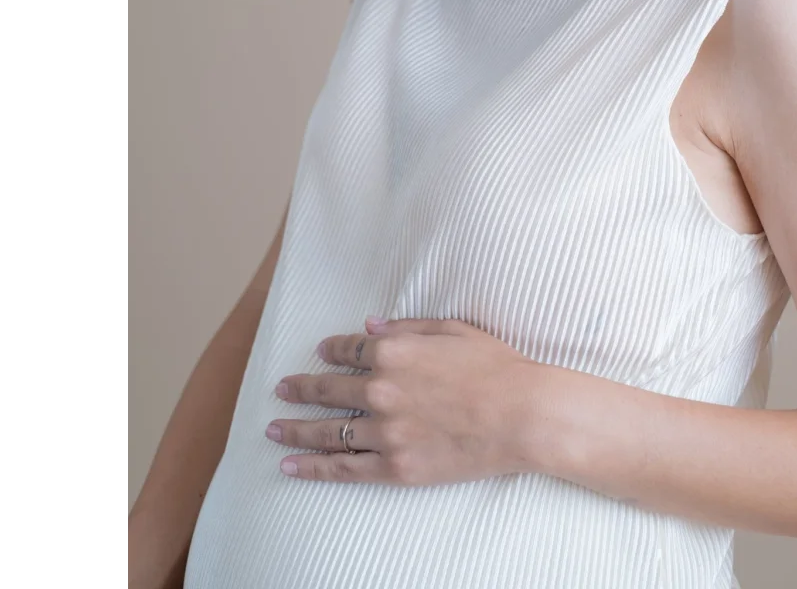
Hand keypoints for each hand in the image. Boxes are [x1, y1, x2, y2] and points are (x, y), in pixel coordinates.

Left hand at [266, 317, 537, 485]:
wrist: (522, 414)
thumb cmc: (495, 366)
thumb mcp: (452, 330)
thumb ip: (406, 328)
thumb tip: (370, 327)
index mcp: (394, 353)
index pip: (350, 350)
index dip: (332, 349)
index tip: (320, 351)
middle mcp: (381, 390)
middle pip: (329, 389)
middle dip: (301, 387)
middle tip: (282, 388)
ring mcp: (386, 432)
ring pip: (328, 431)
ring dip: (296, 428)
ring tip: (274, 428)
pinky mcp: (396, 467)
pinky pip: (344, 469)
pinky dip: (313, 467)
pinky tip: (291, 465)